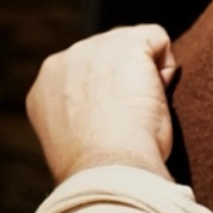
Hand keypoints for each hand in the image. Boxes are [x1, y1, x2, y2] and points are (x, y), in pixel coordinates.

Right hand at [26, 24, 177, 183]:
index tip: (112, 132)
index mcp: (46, 89)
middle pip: (109, 56)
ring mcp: (93, 48)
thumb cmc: (100, 173)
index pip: (86, 76)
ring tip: (140, 116)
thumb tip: (107, 117)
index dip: (108, 100)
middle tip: (128, 126)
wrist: (108, 172)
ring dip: (145, 78)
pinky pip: (158, 40)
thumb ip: (83, 120)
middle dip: (125, 83)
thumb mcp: (79, 145)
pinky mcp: (126, 44)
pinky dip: (166, 67)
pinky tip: (156, 99)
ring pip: (133, 46)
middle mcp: (64, 61)